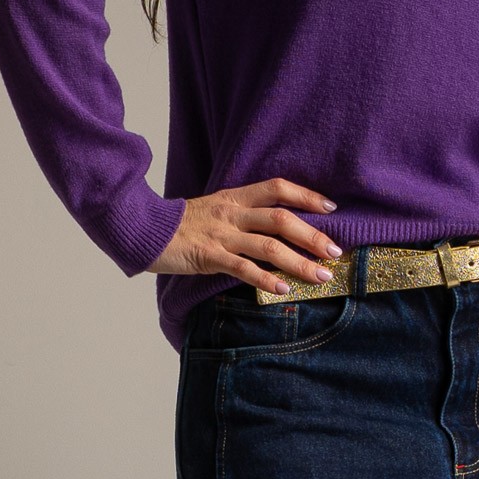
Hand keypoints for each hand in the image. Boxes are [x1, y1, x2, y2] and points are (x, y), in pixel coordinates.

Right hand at [145, 177, 342, 294]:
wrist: (143, 228)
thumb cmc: (183, 223)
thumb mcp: (216, 209)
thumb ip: (244, 215)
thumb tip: (277, 228)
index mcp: (236, 197)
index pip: (278, 188)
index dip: (307, 195)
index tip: (331, 207)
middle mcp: (233, 213)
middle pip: (281, 219)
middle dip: (313, 235)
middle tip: (336, 251)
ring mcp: (222, 234)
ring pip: (268, 246)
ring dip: (298, 262)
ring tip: (321, 276)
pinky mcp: (208, 256)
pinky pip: (242, 268)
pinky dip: (265, 279)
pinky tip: (283, 289)